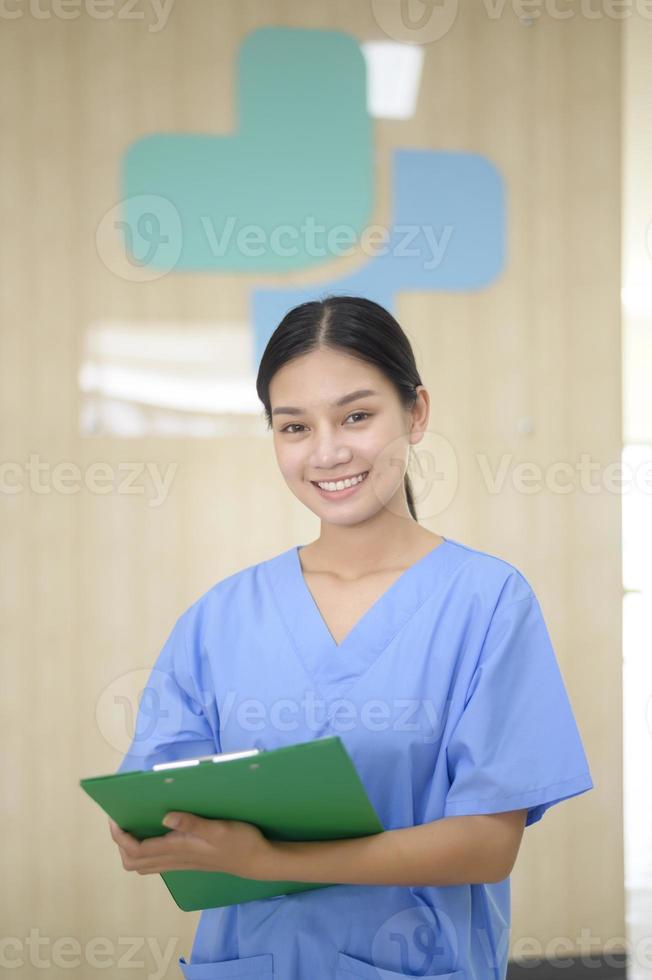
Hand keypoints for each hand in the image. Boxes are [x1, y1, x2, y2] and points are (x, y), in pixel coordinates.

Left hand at [108, 812, 274, 878]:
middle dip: (120, 844)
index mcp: (177, 849)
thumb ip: (192, 823)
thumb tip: (165, 817)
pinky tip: (154, 832)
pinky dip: (145, 849)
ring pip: (143, 864)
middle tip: (121, 819)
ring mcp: (180, 862)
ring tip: (133, 824)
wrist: (256, 861)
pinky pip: (156, 861)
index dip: (120, 837)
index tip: (115, 817)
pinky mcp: (187, 861)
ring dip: (131, 848)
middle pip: (133, 862)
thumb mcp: (218, 828)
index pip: (136, 850)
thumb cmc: (239, 841)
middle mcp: (174, 858)